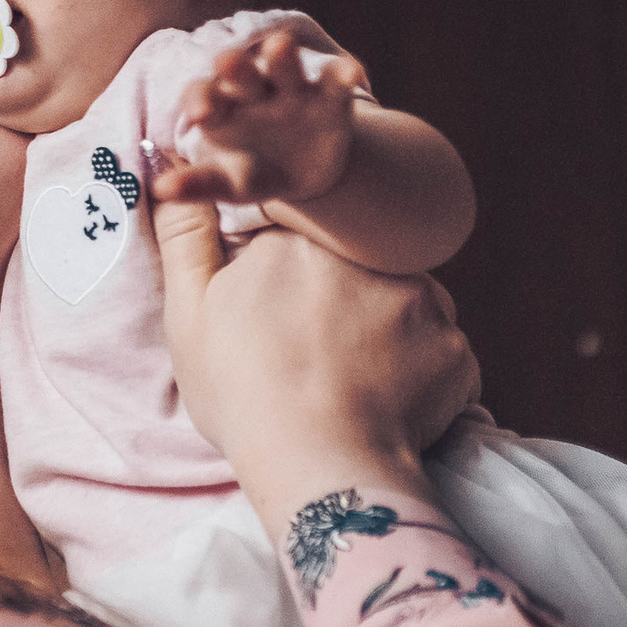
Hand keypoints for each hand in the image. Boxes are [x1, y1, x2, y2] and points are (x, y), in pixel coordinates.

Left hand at [151, 31, 366, 207]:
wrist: (306, 172)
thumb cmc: (256, 172)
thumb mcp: (229, 184)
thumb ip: (197, 184)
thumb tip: (158, 188)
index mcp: (223, 109)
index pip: (204, 95)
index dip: (200, 98)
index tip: (198, 113)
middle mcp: (254, 91)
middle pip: (240, 74)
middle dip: (235, 67)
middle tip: (226, 62)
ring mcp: (292, 91)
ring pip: (284, 67)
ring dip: (281, 56)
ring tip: (280, 45)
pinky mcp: (329, 97)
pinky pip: (334, 81)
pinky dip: (342, 73)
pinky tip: (350, 73)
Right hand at [155, 193, 478, 522]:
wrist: (319, 466)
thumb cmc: (244, 392)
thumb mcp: (189, 310)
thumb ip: (185, 232)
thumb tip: (170, 160)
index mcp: (300, 238)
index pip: (297, 241)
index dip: (285, 281)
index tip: (276, 320)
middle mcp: (367, 253)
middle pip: (353, 268)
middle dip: (338, 303)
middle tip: (312, 358)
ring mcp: (423, 300)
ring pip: (401, 306)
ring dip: (384, 334)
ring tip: (351, 383)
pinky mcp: (456, 348)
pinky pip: (438, 353)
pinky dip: (418, 376)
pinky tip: (385, 405)